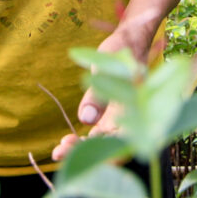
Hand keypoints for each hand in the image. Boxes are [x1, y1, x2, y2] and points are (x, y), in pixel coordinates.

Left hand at [50, 20, 153, 162]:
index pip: (123, 144)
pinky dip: (84, 140)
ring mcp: (123, 119)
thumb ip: (97, 94)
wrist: (130, 40)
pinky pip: (100, 135)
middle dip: (86, 154)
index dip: (102, 157)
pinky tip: (66, 141)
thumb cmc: (121, 50)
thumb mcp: (107, 67)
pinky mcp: (112, 116)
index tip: (77, 153)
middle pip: (112, 148)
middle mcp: (133, 119)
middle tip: (57, 153)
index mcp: (138, 110)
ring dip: (82, 149)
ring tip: (58, 150)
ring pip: (104, 144)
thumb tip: (86, 119)